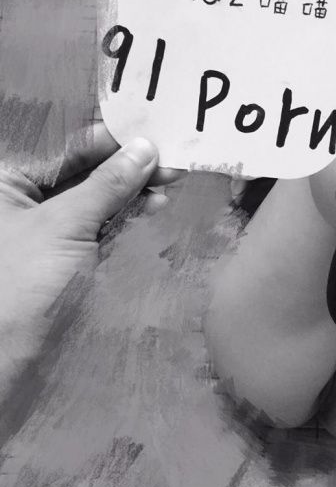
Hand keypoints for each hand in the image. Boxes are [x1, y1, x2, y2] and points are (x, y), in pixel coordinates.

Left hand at [0, 123, 177, 392]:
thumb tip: (143, 149)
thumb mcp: (66, 224)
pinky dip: (123, 217)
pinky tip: (152, 206)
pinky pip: (97, 226)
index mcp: (6, 181)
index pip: (61, 148)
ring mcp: (44, 231)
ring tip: (168, 184)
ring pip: (93, 199)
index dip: (106, 139)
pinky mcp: (64, 258)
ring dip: (130, 191)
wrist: (6, 354)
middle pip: (79, 171)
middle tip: (168, 159)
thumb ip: (106, 184)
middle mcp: (22, 201)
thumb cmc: (23, 280)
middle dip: (124, 165)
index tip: (148, 133)